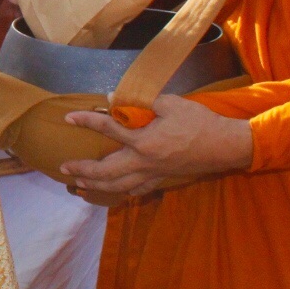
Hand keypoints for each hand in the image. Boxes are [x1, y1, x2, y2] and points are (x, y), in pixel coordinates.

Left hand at [60, 92, 252, 198]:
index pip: (107, 128)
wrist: (225, 146)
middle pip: (105, 171)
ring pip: (118, 185)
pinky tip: (113, 191)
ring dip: (96, 185)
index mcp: (143, 140)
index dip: (86, 121)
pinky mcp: (163, 179)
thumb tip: (112, 97)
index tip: (69, 117)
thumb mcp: (170, 103)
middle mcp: (144, 162)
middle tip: (64, 168)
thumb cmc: (199, 122)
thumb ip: (140, 101)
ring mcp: (153, 174)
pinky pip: (137, 189)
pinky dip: (121, 191)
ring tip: (79, 185)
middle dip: (82, 170)